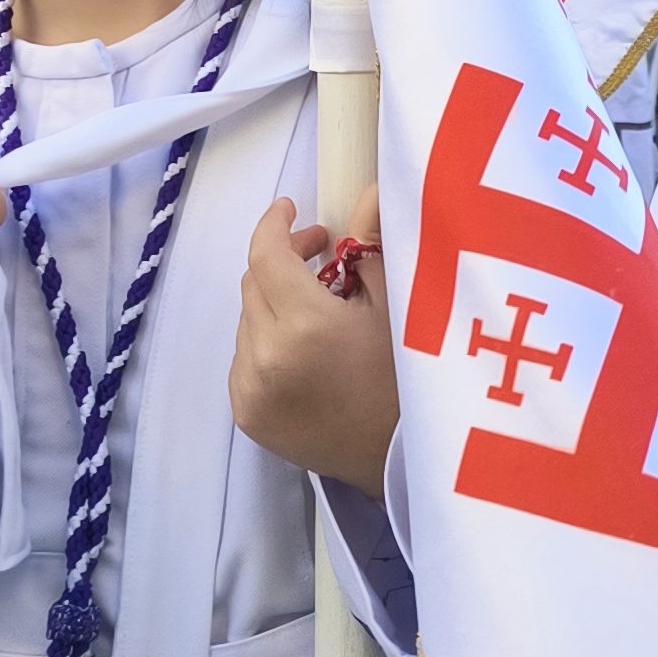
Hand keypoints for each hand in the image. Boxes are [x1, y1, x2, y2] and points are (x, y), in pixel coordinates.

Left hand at [231, 192, 397, 492]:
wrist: (404, 461)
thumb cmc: (412, 378)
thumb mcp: (399, 307)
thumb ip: (373, 247)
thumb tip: (365, 194)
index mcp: (305, 325)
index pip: (266, 255)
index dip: (276, 225)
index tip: (292, 210)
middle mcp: (265, 356)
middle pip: (254, 285)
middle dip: (282, 262)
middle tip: (323, 256)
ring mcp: (250, 390)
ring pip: (248, 322)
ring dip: (275, 305)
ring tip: (319, 310)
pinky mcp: (246, 416)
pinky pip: (244, 360)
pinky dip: (267, 344)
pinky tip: (304, 351)